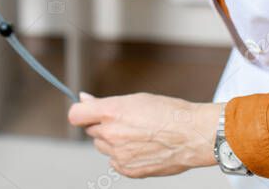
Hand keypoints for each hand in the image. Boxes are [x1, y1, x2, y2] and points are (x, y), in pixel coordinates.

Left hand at [68, 92, 222, 178]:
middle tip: (125, 122)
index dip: (81, 112)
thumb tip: (84, 99)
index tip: (86, 112)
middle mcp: (111, 134)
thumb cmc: (169, 114)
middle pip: (91, 130)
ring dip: (112, 141)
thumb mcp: (136, 99)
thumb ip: (105, 103)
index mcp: (111, 112)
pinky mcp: (128, 170)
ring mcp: (119, 154)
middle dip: (102, 125)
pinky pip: (114, 162)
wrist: (193, 135)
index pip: (76, 115)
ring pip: (102, 147)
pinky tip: (141, 148)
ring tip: (137, 135)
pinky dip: (122, 156)